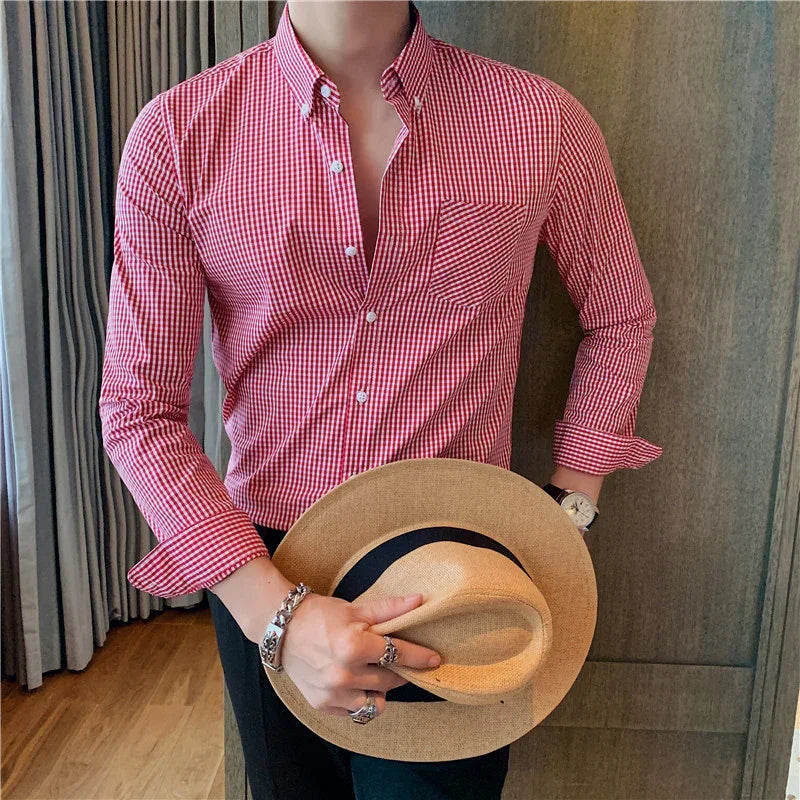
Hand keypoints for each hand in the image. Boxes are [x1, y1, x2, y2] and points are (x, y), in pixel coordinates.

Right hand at [278, 591, 440, 717]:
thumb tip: (420, 600)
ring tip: (374, 672)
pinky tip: (356, 682)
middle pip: (390, 680)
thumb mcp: (355, 609)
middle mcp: (344, 674)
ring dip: (381, 688)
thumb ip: (389, 609)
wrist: (282, 629)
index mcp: (353, 646)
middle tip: (399, 660)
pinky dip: (361, 698)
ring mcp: (333, 693)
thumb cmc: (321, 615)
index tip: (435, 658)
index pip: (398, 655)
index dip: (420, 657)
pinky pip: (355, 711)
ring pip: (376, 702)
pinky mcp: (323, 705)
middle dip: (400, 670)